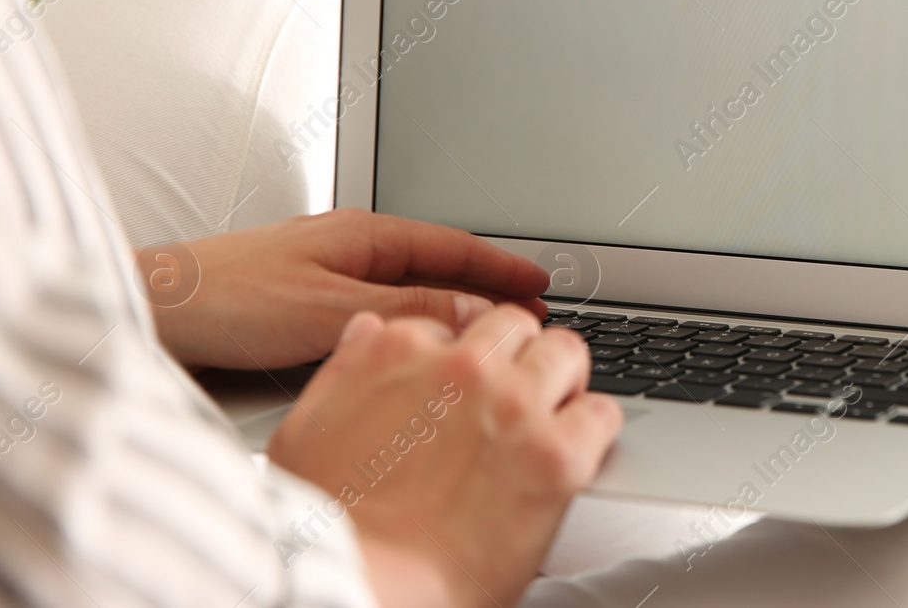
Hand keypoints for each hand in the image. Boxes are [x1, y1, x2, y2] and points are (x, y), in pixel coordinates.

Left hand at [140, 208, 549, 369]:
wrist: (153, 309)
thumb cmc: (226, 300)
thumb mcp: (331, 310)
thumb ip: (407, 313)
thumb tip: (473, 313)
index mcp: (364, 234)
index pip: (454, 247)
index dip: (502, 268)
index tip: (541, 285)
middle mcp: (350, 245)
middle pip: (438, 264)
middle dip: (487, 286)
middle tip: (528, 314)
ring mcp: (328, 269)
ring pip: (409, 286)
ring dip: (451, 304)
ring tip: (487, 330)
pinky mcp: (307, 299)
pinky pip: (381, 304)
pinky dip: (413, 320)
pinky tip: (417, 344)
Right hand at [268, 306, 622, 607]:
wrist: (363, 586)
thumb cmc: (328, 527)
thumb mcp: (306, 430)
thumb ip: (346, 369)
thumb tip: (367, 331)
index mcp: (400, 352)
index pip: (454, 325)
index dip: (463, 358)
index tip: (468, 383)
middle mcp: (463, 367)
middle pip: (516, 328)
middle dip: (519, 355)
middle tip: (519, 392)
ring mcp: (515, 406)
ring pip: (565, 354)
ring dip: (560, 380)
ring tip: (553, 413)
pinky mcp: (556, 455)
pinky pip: (601, 413)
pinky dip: (593, 428)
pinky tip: (576, 448)